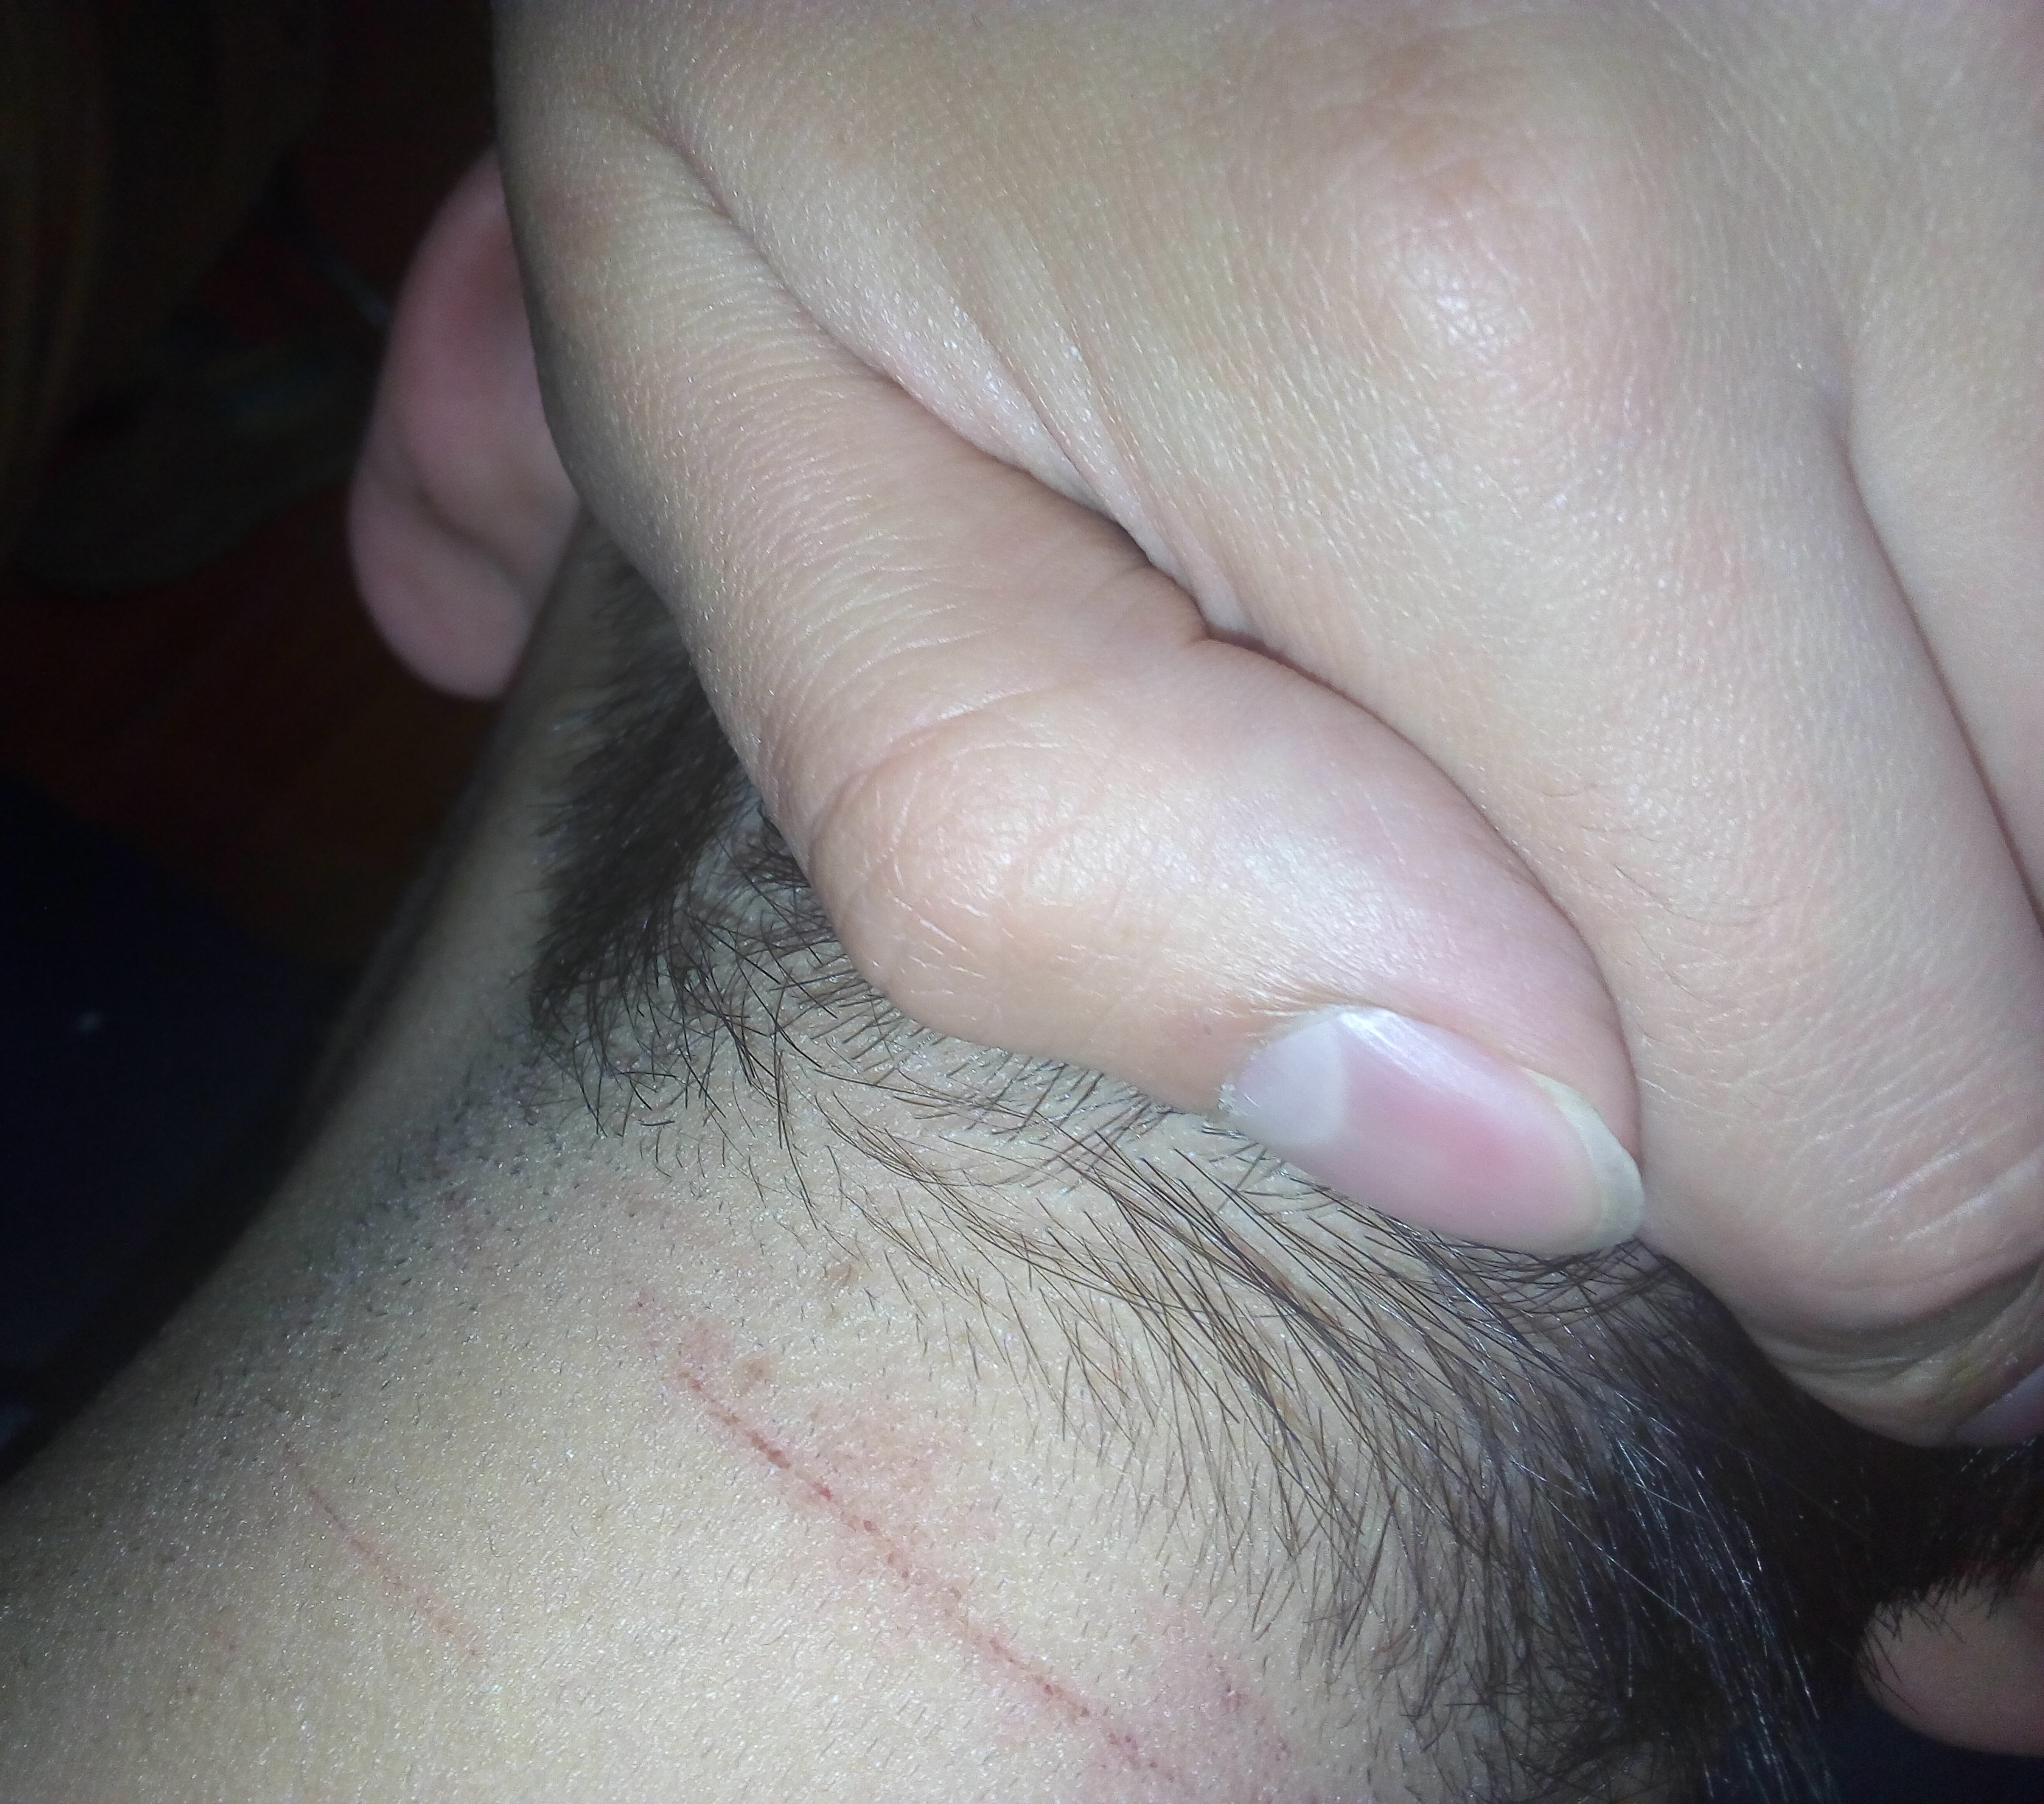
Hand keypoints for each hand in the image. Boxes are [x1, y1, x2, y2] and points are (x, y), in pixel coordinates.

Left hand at [357, 2, 2043, 1444]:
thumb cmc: (814, 19)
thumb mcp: (741, 421)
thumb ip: (1036, 835)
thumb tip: (1505, 1154)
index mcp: (1504, 348)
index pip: (1896, 1126)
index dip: (1798, 1256)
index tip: (1642, 1174)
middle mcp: (1899, 135)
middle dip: (1937, 1064)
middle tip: (1704, 986)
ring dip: (2007, 837)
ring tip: (1758, 778)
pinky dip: (2030, 606)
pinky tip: (1836, 594)